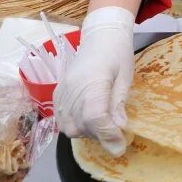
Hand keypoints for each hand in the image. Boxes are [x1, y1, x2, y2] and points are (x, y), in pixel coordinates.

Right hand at [54, 6, 134, 156]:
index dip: (107, 135)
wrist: (100, 36)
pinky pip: (62, 121)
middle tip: (116, 131)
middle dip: (100, 135)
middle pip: (81, 126)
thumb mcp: (125, 78)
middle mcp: (71, 90)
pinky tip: (89, 119)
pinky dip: (76, 126)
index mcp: (92, 81)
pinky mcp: (56, 95)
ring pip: (69, 128)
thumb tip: (120, 130)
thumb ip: (119, 104)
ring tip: (103, 122)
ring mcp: (61, 93)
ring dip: (88, 132)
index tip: (120, 146)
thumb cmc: (118, 54)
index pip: (95, 117)